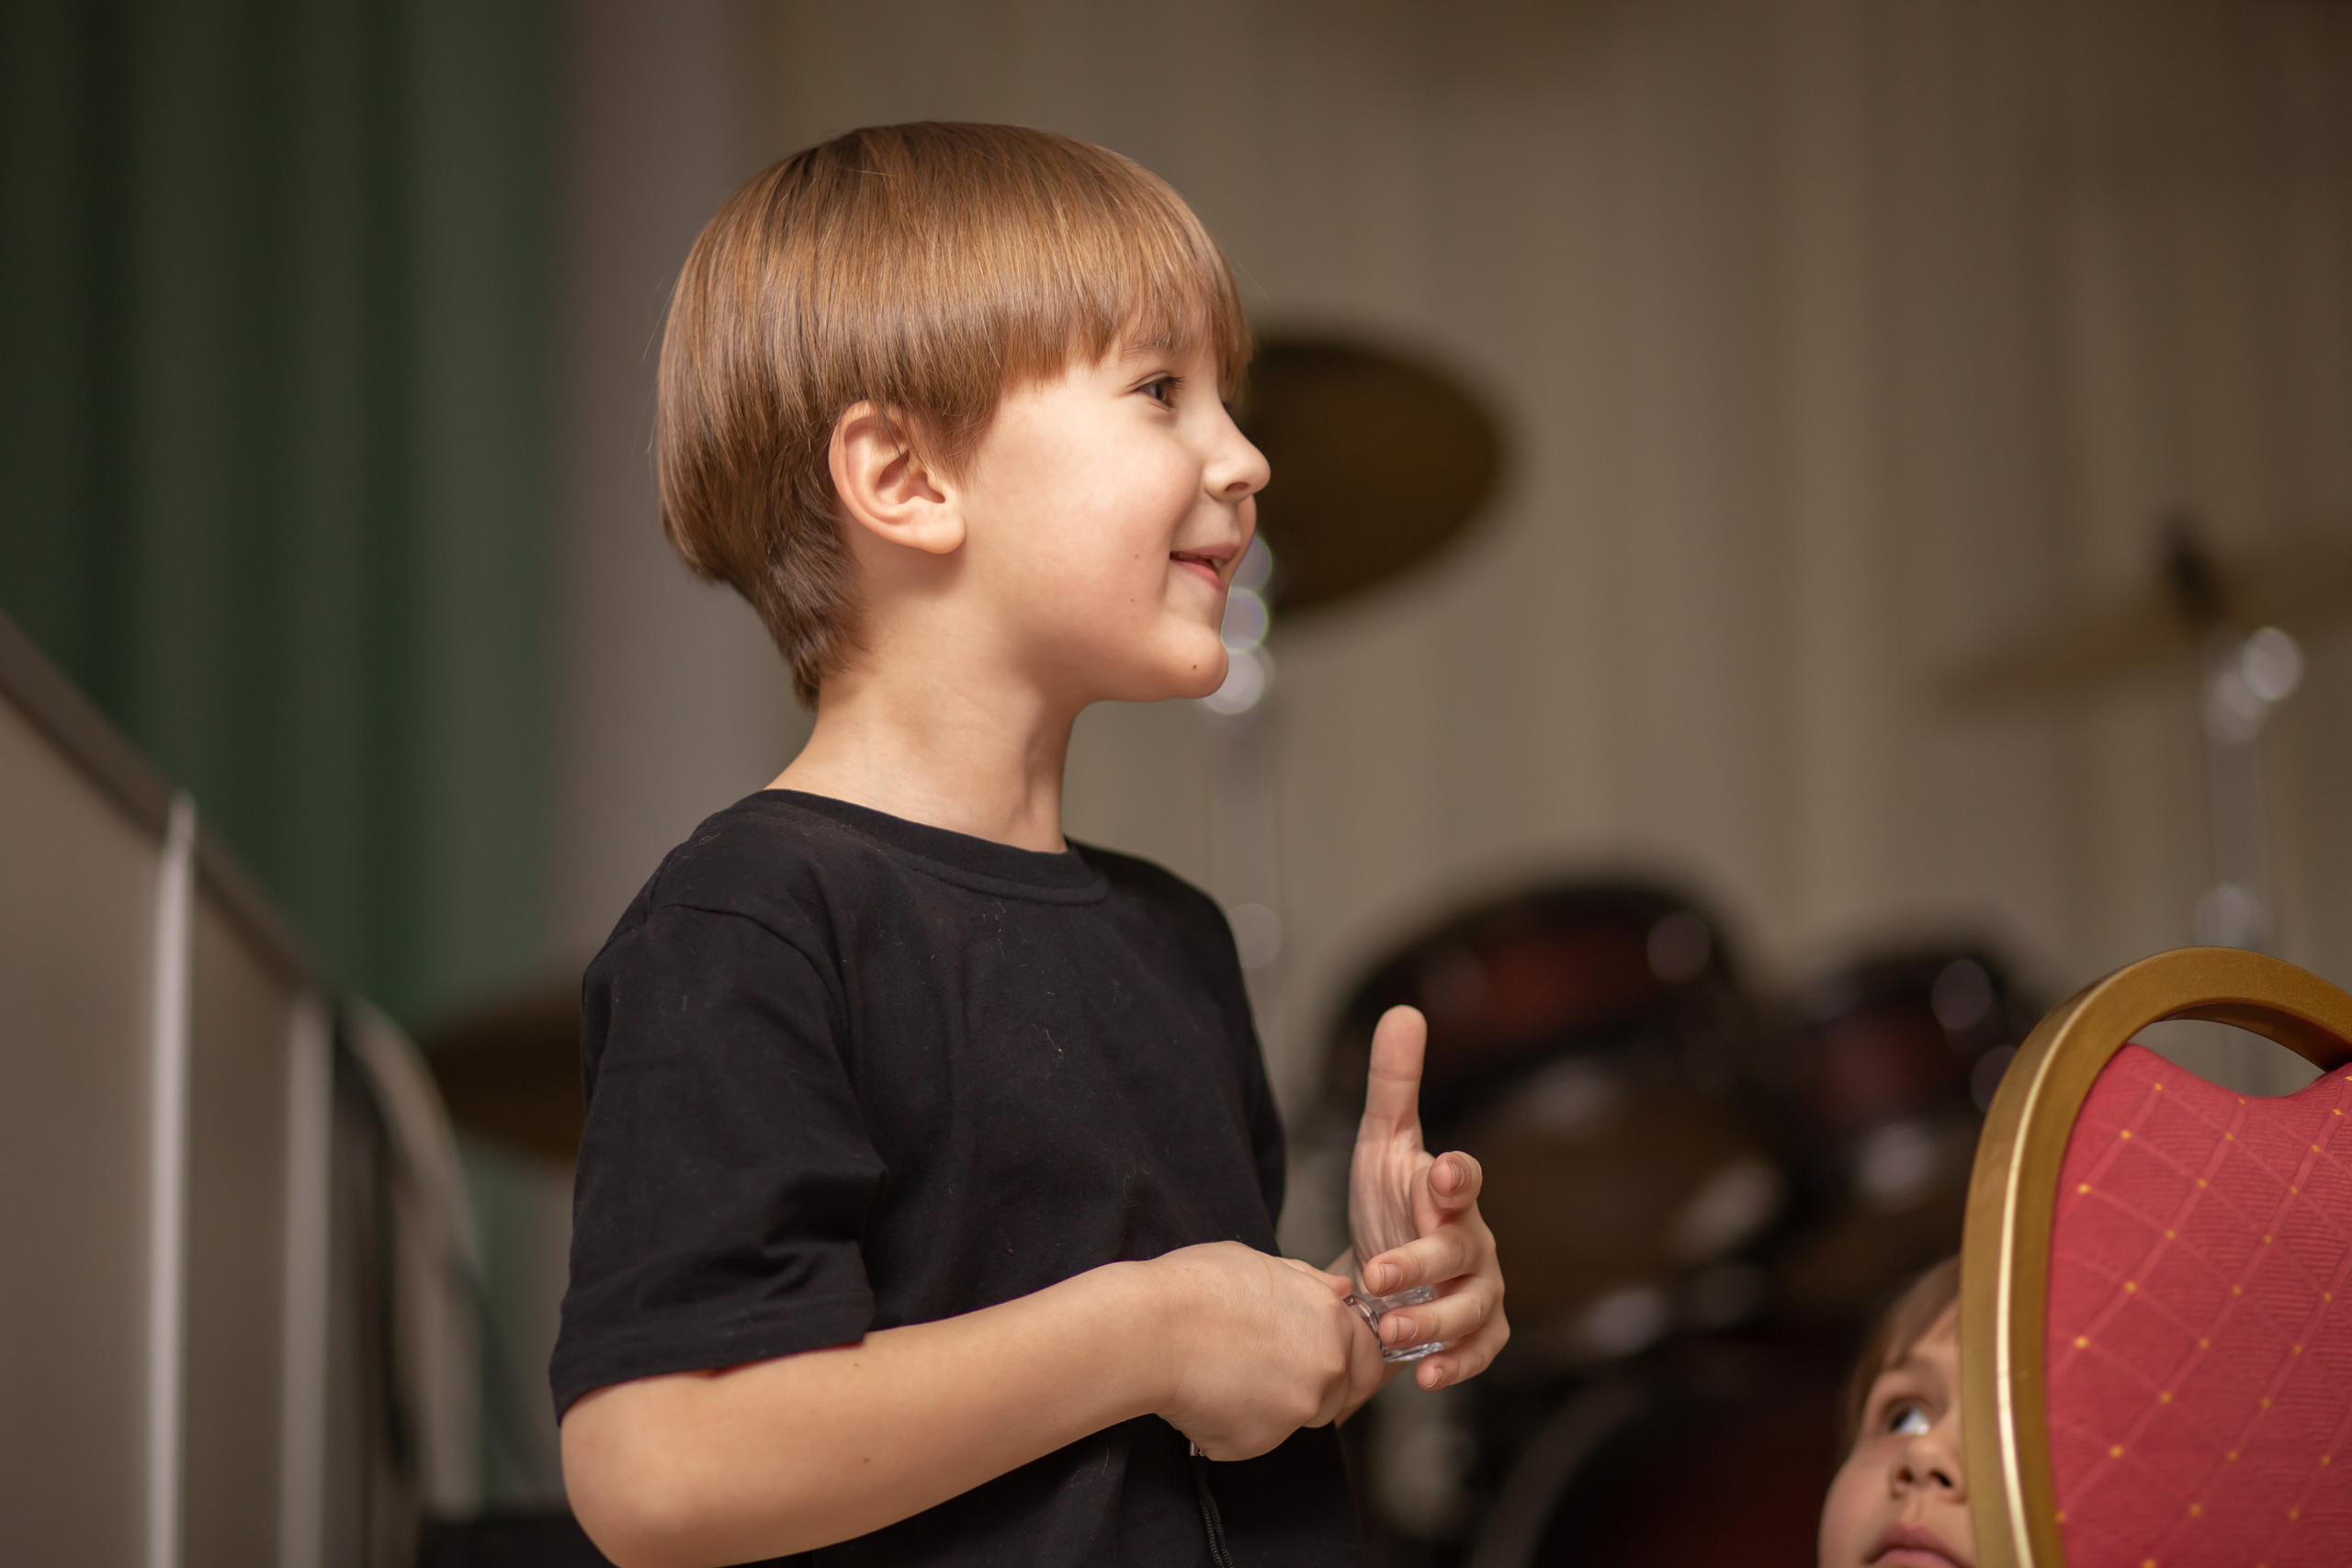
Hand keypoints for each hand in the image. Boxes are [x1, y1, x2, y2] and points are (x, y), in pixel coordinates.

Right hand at [1148, 1242, 1385, 1459]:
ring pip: (1296, 1417)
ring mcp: (1296, 1410)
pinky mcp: (1261, 1442)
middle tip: (1270, 1374)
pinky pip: (1255, 1438)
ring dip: (1273, 1405)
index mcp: (1331, 1319)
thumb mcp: (1260, 1264)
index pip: (1369, 1356)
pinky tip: (1204, 1394)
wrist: (1150, 1330)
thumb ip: (1308, 1282)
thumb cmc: (1196, 1287)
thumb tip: (1341, 1288)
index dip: (1347, 1359)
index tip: (1323, 1361)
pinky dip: (1234, 1425)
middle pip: (1341, 1393)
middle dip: (1317, 1389)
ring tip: (1225, 1373)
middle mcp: (1326, 1367)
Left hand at [1347, 1005, 1508, 1389]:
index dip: (1455, 1175)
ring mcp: (1478, 1288)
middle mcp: (1472, 1239)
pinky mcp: (1476, 1333)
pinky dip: (1457, 1365)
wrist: (1381, 1275)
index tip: (1441, 1171)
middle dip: (1420, 1264)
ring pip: (1470, 1308)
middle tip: (1377, 1276)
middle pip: (1459, 1250)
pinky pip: (1480, 1351)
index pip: (1462, 1178)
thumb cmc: (1389, 1203)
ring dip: (1431, 1322)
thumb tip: (1404, 1011)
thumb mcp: (1382, 1145)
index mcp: (1448, 1192)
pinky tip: (1425, 1375)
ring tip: (1388, 1330)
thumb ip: (1393, 1085)